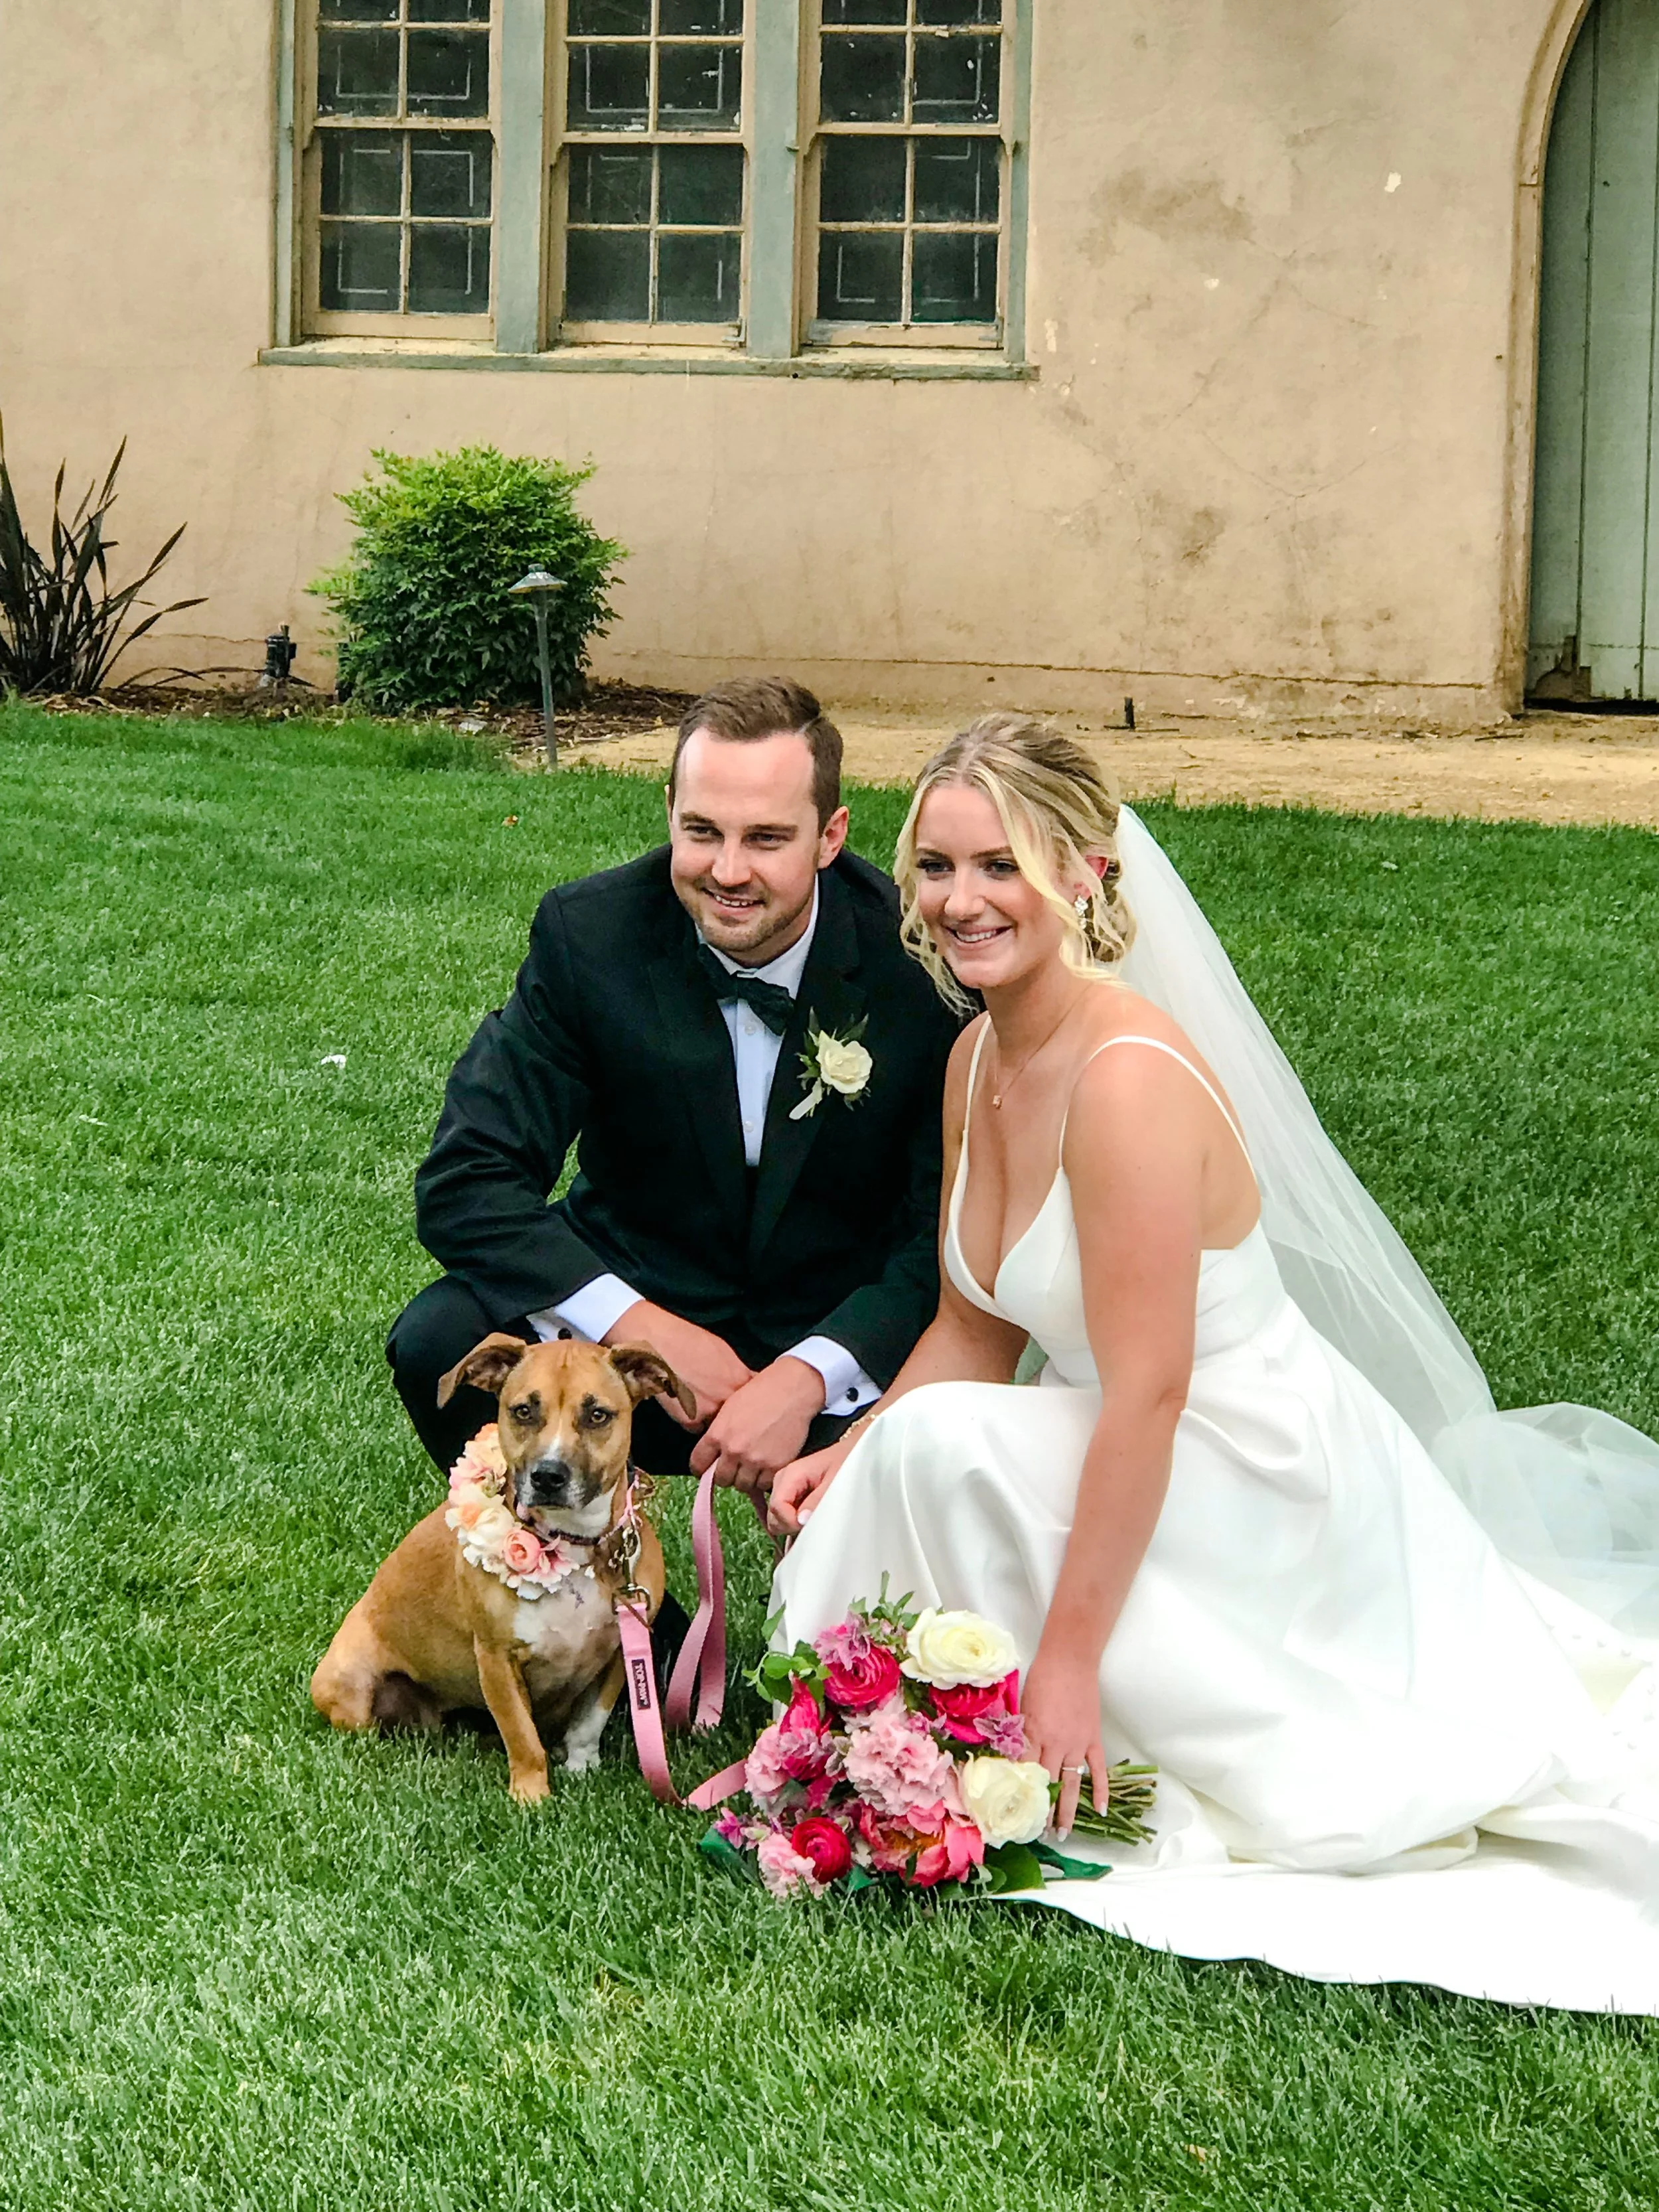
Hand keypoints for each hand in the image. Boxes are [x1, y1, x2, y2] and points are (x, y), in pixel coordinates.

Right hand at [603, 1301, 751, 1429]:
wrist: (655, 1342)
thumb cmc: (688, 1340)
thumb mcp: (723, 1352)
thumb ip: (737, 1372)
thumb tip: (748, 1382)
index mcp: (740, 1379)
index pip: (755, 1400)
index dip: (748, 1402)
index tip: (744, 1402)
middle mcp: (728, 1398)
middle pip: (737, 1416)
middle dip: (731, 1413)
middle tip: (714, 1400)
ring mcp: (710, 1412)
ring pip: (717, 1424)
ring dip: (712, 1418)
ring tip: (696, 1400)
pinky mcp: (689, 1421)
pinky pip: (697, 1427)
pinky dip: (693, 1420)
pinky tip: (683, 1403)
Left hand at [689, 1356, 825, 1494]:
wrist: (791, 1391)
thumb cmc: (761, 1392)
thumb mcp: (729, 1408)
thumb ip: (718, 1433)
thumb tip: (714, 1452)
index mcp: (718, 1434)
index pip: (698, 1464)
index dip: (701, 1468)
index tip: (706, 1470)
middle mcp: (734, 1450)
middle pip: (721, 1479)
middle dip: (726, 1474)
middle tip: (734, 1467)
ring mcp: (755, 1460)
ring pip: (743, 1486)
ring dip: (746, 1479)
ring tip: (752, 1466)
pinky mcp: (775, 1466)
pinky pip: (764, 1485)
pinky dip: (764, 1479)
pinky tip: (767, 1466)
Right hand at [767, 1434, 857, 1537]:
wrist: (853, 1453)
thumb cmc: (846, 1463)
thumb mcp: (836, 1481)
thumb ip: (817, 1500)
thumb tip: (800, 1520)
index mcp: (791, 1474)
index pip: (777, 1507)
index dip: (790, 1522)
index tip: (809, 1525)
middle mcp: (783, 1480)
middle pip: (773, 1515)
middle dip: (790, 1525)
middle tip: (814, 1521)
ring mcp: (785, 1488)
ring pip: (777, 1518)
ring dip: (793, 1524)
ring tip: (815, 1517)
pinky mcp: (790, 1495)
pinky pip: (785, 1516)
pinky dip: (796, 1522)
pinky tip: (812, 1518)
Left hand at [1019, 1643, 1107, 1839]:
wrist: (1070, 1659)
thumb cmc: (1041, 1678)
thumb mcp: (1022, 1706)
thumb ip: (1019, 1734)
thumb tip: (1011, 1758)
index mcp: (1033, 1734)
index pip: (1024, 1773)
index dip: (1019, 1795)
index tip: (1012, 1814)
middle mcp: (1055, 1744)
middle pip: (1046, 1784)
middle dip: (1040, 1811)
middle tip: (1036, 1834)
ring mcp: (1077, 1744)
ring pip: (1071, 1784)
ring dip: (1066, 1810)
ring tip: (1061, 1833)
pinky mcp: (1093, 1739)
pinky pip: (1098, 1770)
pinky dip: (1100, 1791)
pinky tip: (1098, 1811)